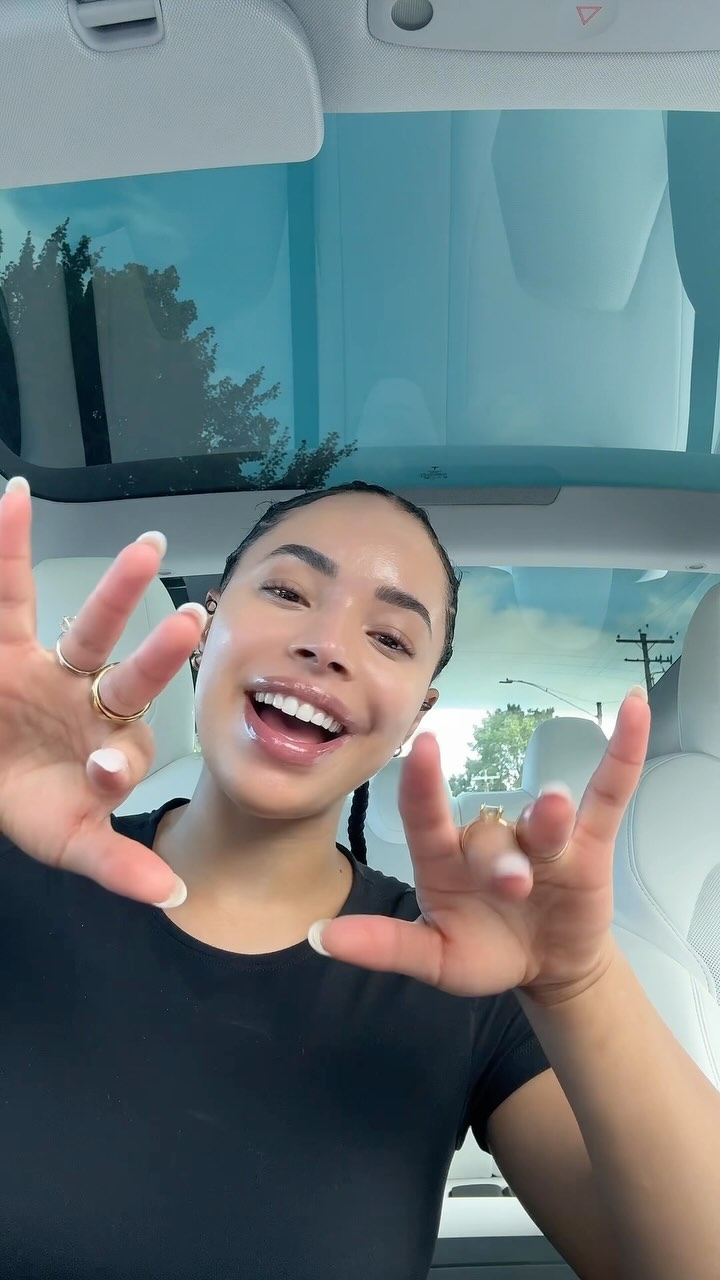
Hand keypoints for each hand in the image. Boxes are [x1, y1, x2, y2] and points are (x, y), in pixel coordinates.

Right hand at [0, 477, 204, 903]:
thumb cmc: (37, 806)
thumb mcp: (70, 844)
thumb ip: (118, 868)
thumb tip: (177, 896)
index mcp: (110, 750)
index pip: (122, 753)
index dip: (114, 760)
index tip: (102, 770)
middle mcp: (93, 703)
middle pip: (127, 674)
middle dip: (158, 653)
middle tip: (190, 624)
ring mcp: (54, 670)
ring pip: (88, 626)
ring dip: (118, 590)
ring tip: (148, 548)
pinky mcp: (8, 645)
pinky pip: (8, 592)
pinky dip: (6, 546)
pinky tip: (11, 496)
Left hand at [314, 690, 649, 1002]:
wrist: (546, 968)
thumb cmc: (485, 952)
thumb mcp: (435, 958)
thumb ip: (384, 947)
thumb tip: (318, 938)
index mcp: (444, 861)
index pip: (426, 818)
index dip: (423, 786)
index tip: (422, 747)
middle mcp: (489, 840)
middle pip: (490, 836)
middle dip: (502, 860)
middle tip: (514, 884)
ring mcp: (541, 837)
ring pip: (542, 821)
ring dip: (547, 821)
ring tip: (553, 814)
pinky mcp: (588, 842)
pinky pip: (608, 792)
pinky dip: (624, 753)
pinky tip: (637, 711)